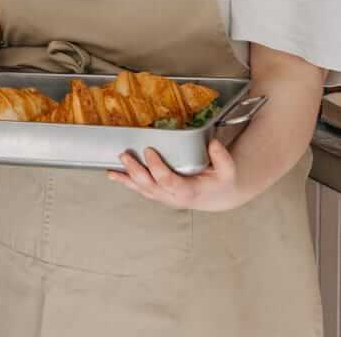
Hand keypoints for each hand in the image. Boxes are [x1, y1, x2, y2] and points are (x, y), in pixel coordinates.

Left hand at [108, 141, 246, 211]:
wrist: (219, 197)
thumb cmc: (221, 182)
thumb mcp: (228, 171)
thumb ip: (222, 158)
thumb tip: (213, 143)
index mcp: (188, 191)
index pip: (167, 181)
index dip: (156, 167)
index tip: (149, 150)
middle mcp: (172, 197)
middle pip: (149, 185)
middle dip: (135, 170)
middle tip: (125, 154)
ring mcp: (163, 197)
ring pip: (141, 189)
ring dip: (126, 177)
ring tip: (113, 167)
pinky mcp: (158, 194)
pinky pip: (139, 189)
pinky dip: (125, 181)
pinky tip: (112, 174)